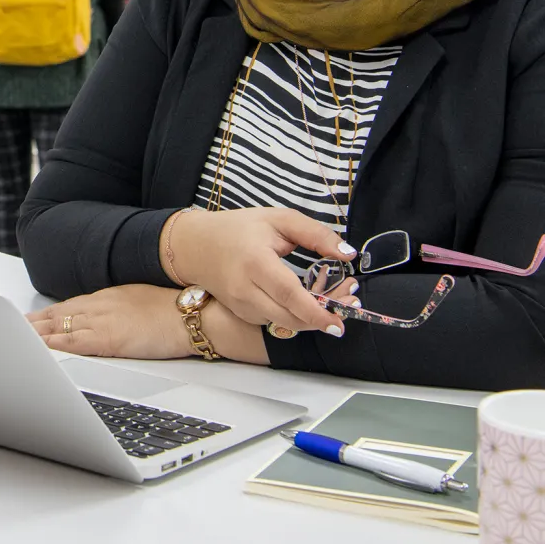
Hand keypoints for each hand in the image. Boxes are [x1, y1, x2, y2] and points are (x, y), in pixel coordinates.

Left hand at [28, 285, 193, 358]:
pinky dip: (56, 346)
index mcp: (106, 298)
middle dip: (34, 323)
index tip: (29, 319)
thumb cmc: (169, 309)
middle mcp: (98, 307)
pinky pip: (75, 343)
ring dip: (37, 334)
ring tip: (17, 338)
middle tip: (13, 328)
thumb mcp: (137, 302)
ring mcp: (102, 321)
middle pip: (58, 315)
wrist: (189, 314)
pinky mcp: (109, 338)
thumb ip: (117, 309)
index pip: (68, 306)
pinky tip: (42, 350)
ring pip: (61, 327)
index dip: (46, 314)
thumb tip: (109, 317)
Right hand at [167, 207, 354, 336]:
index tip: (339, 322)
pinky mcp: (242, 314)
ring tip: (332, 303)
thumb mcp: (277, 219)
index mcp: (255, 262)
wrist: (195, 245)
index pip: (289, 295)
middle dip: (322, 319)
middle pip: (290, 317)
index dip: (316, 312)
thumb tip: (348, 254)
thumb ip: (314, 233)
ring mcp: (241, 305)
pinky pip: (274, 321)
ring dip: (310, 319)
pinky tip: (304, 303)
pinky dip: (293, 316)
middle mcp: (245, 289)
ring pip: (285, 324)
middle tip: (349, 308)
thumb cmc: (238, 229)